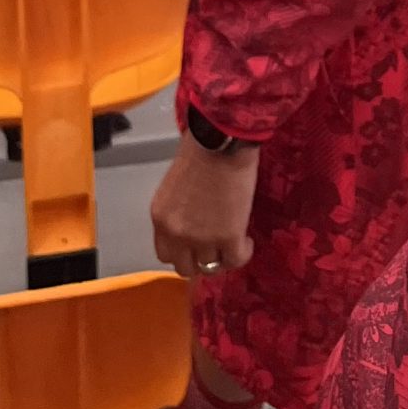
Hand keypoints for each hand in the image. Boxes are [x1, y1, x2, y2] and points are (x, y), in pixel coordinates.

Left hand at [150, 136, 258, 280]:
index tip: (195, 246)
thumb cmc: (200, 149)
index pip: (165, 254)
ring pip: (211, 267)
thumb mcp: (176, 183)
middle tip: (215, 248)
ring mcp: (202, 239)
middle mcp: (177, 234)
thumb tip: (193, 219)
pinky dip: (243, 253)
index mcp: (161, 218)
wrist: (223, 140)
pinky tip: (247, 241)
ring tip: (235, 242)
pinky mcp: (229, 237)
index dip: (183, 252)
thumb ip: (179, 208)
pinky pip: (236, 260)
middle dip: (201, 260)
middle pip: (185, 268)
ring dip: (223, 256)